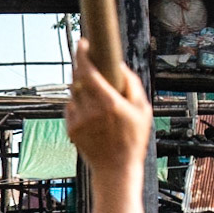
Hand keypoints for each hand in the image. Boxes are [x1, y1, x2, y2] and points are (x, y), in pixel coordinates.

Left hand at [65, 40, 151, 177]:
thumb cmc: (133, 139)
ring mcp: (78, 121)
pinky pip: (71, 107)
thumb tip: (119, 65)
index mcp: (109, 103)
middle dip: (82, 68)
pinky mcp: (71, 129)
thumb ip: (132, 84)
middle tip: (89, 62)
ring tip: (97, 98)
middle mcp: (90, 111)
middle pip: (77, 79)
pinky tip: (91, 114)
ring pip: (73, 93)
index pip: (88, 72)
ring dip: (82, 88)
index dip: (83, 55)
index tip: (83, 43)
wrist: (115, 169)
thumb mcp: (142, 110)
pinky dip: (78, 105)